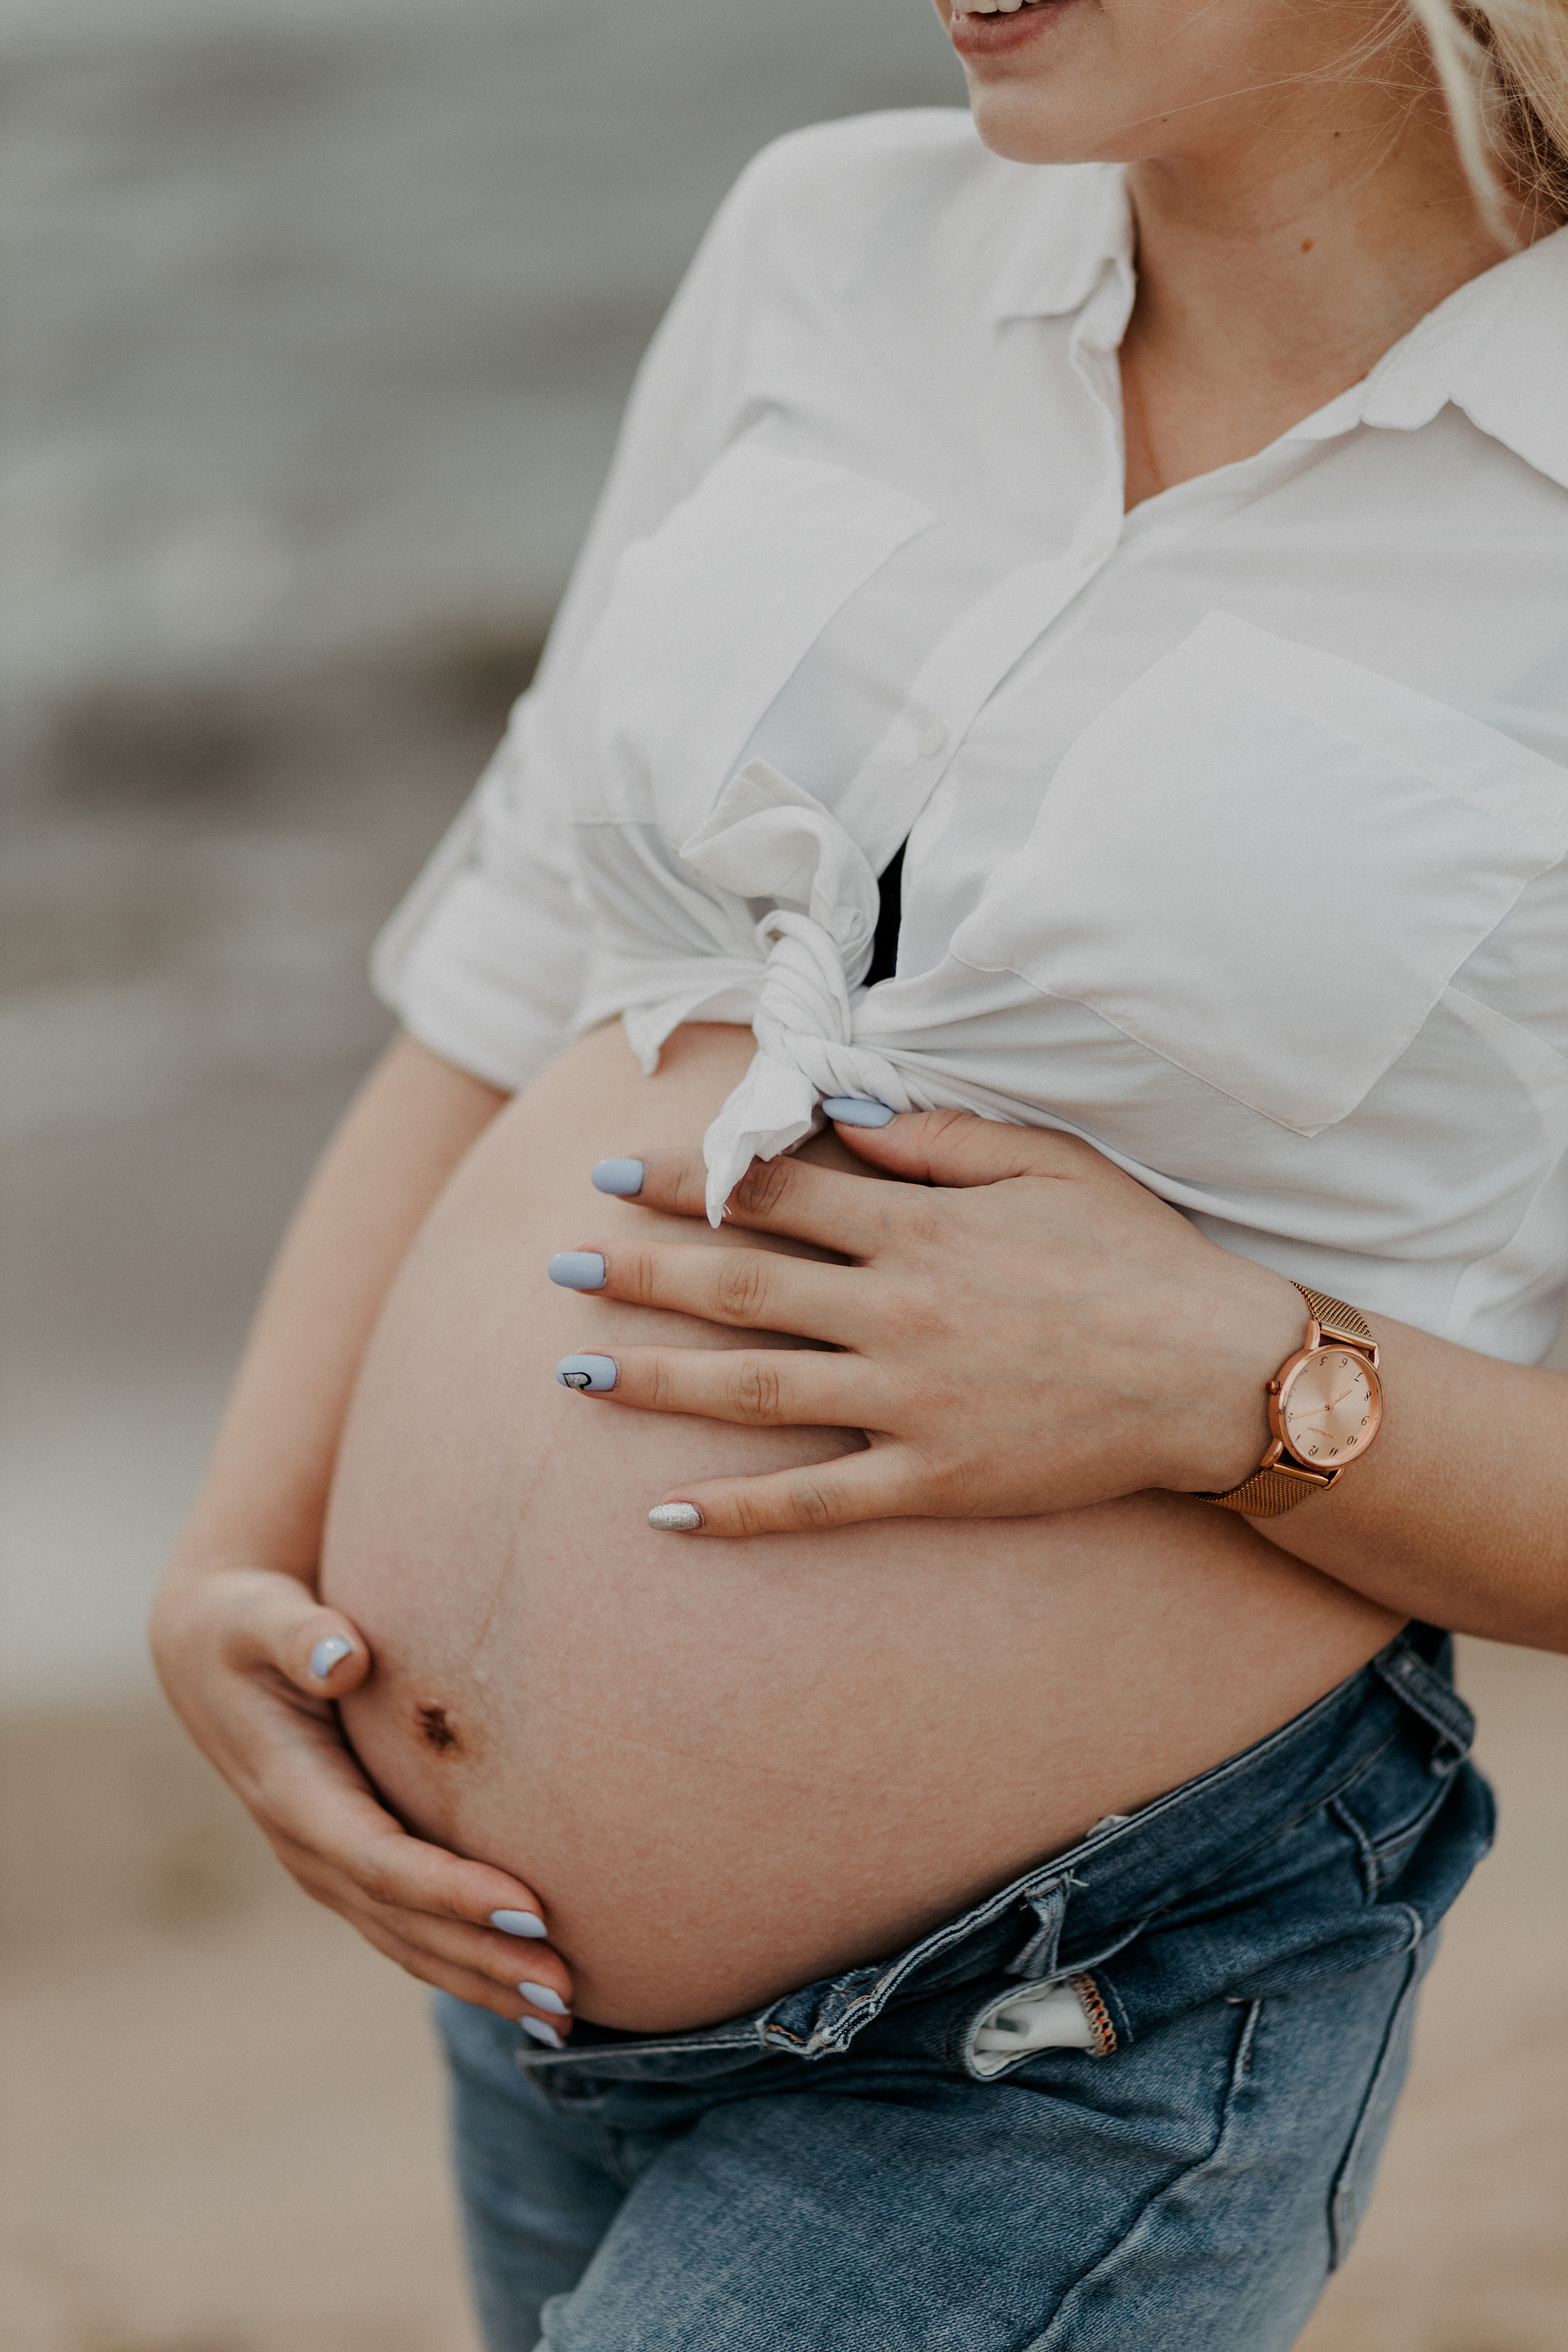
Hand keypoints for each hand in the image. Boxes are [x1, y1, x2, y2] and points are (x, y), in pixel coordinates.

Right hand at [148, 1561, 573, 2034]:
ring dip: (483, 1979)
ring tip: (562, 2013)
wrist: (212, 1661)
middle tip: (565, 1988)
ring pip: (410, 1942)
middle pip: (404, 1921)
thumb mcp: (259, 1620)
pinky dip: (466, 1964)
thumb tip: (345, 1658)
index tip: (529, 1909)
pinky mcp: (354, 1867)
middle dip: (484, 1958)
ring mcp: (330, 1868)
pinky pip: (410, 1930)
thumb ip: (301, 1637)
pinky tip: (523, 1987)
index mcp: (293, 1795)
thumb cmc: (246, 1629)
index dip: (452, 1891)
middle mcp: (310, 1848)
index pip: (380, 1860)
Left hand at [556, 1111, 1306, 1536]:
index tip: (614, 1172)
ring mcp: (910, 1404)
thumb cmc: (1133, 1255)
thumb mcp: (1043, 1163)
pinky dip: (738, 1511)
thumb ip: (930, 1137)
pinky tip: (663, 1513)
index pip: (776, 1196)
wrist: (1218, 1373)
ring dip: (656, 1382)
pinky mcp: (933, 1482)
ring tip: (574, 1375)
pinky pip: (816, 1502)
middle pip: (741, 1289)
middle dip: (640, 1274)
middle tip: (557, 1266)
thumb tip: (833, 1111)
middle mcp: (898, 1314)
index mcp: (919, 1228)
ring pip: (754, 1395)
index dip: (689, 1181)